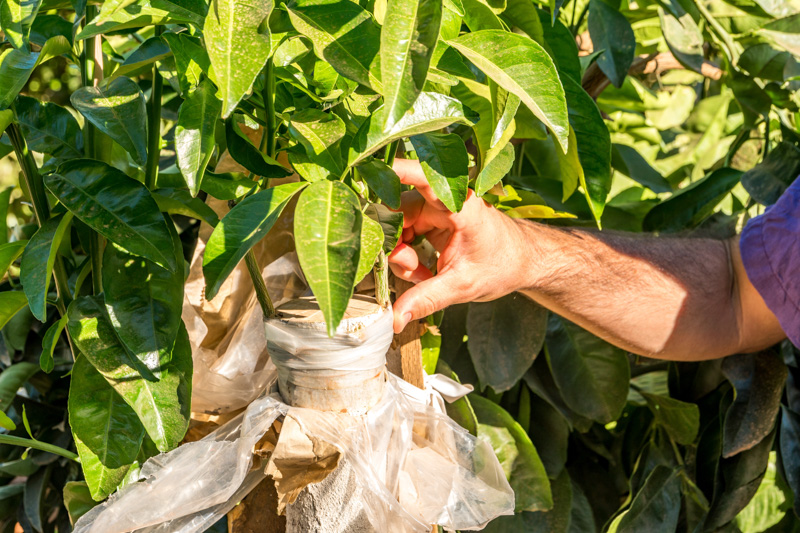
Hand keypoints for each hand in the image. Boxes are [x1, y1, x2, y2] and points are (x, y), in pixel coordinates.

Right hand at [389, 159, 526, 332]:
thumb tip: (395, 319)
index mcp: (458, 203)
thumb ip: (427, 299)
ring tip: (423, 275)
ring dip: (401, 254)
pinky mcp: (428, 218)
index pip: (423, 177)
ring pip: (396, 225)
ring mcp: (433, 207)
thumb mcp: (463, 286)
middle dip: (395, 246)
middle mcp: (442, 198)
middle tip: (412, 271)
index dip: (396, 171)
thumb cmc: (502, 265)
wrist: (522, 261)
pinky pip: (402, 233)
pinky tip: (424, 271)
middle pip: (396, 212)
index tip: (368, 172)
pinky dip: (407, 254)